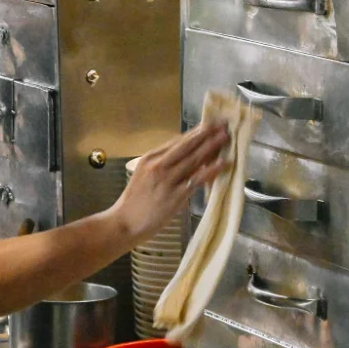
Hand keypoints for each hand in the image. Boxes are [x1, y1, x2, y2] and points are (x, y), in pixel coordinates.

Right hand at [108, 123, 228, 243]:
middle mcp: (158, 166)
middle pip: (186, 146)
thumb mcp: (144, 175)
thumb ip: (161, 165)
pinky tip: (221, 163)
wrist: (124, 223)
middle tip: (221, 125)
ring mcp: (167, 180)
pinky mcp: (174, 196)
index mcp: (149, 158)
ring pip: (192, 160)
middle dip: (205, 134)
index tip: (209, 124)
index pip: (176, 142)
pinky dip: (210, 171)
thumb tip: (185, 157)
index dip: (194, 133)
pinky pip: (196, 180)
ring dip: (210, 147)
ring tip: (224, 137)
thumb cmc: (134, 202)